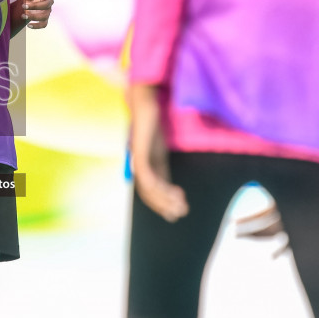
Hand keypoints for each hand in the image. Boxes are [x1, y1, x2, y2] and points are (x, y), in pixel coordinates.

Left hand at [15, 0, 53, 29]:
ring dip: (34, 16)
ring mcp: (48, 10)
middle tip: (23, 6)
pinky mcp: (44, 18)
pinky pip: (44, 24)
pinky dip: (37, 26)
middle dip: (34, 6)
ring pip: (45, 15)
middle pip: (46, 4)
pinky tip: (28, 25)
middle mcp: (49, 0)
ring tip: (23, 15)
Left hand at [129, 84, 187, 221]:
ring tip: (179, 203)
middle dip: (165, 205)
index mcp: (145, 168)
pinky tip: (161, 188)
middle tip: (181, 212)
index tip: (179, 211)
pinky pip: (144, 170)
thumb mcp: (160, 151)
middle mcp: (139, 166)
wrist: (144, 104)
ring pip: (147, 185)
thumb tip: (171, 188)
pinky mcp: (138, 149)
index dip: (164, 204)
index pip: (152, 192)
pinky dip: (152, 182)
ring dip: (163, 197)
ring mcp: (137, 158)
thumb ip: (161, 168)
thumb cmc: (152, 126)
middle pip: (148, 193)